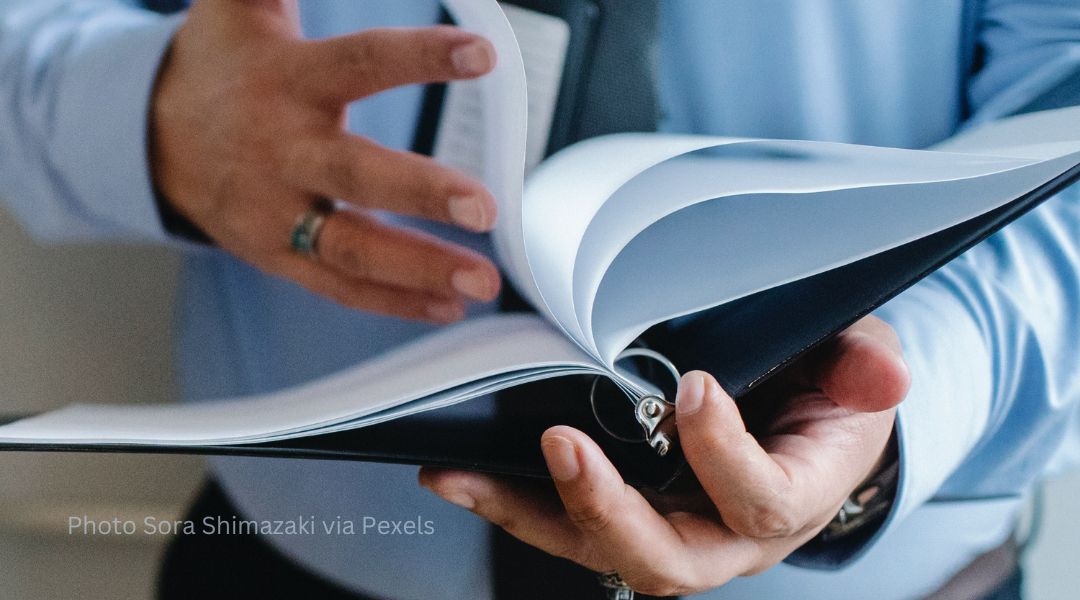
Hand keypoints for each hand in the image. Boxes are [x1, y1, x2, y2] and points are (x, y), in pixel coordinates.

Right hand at [151, 0, 500, 322]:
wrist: (154, 139)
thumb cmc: (222, 67)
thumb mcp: (243, 5)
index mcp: (286, 81)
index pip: (360, 63)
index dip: (419, 57)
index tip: (482, 53)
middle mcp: (283, 150)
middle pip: (355, 174)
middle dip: (420, 192)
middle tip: (484, 207)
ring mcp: (279, 210)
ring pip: (352, 246)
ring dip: (419, 267)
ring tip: (483, 280)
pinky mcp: (280, 254)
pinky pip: (339, 284)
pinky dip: (393, 300)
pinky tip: (447, 303)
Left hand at [420, 316, 908, 595]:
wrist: (807, 421)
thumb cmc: (829, 389)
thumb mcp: (857, 364)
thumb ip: (863, 368)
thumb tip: (885, 374)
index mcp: (794, 498)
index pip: (759, 502)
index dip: (722, 454)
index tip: (692, 386)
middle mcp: (728, 536)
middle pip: (666, 559)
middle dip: (607, 509)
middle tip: (560, 446)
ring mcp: (675, 532)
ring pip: (600, 552)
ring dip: (529, 514)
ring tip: (461, 475)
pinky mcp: (632, 515)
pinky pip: (569, 527)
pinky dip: (514, 503)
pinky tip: (459, 474)